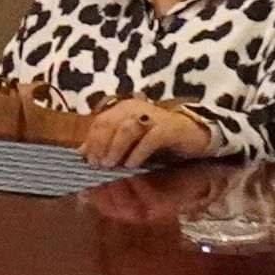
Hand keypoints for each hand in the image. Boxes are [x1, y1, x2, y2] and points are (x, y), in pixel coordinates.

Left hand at [76, 98, 213, 171]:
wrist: (194, 134)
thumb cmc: (158, 138)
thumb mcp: (130, 141)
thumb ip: (107, 143)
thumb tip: (80, 153)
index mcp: (124, 109)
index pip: (100, 122)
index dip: (91, 142)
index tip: (87, 161)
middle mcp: (137, 108)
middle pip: (110, 123)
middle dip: (100, 145)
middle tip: (98, 165)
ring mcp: (154, 117)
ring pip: (127, 128)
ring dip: (116, 148)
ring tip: (111, 166)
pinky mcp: (170, 128)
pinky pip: (151, 138)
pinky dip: (138, 152)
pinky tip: (132, 164)